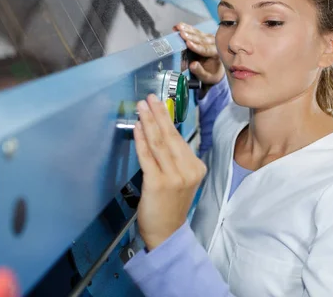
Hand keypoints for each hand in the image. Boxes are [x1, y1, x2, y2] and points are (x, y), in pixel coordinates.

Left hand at [134, 94, 206, 249]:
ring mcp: (174, 177)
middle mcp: (188, 170)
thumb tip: (161, 133)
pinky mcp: (158, 183)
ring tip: (140, 108)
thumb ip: (176, 159)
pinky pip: (147, 156)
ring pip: (159, 143)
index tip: (159, 104)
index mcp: (196, 167)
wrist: (166, 234)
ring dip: (148, 122)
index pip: (179, 139)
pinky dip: (141, 140)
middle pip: (170, 136)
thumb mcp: (181, 180)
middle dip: (158, 114)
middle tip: (149, 98)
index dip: (167, 119)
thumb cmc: (170, 206)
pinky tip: (137, 128)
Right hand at [174, 23, 224, 85]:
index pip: (206, 50)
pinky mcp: (202, 36)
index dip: (196, 47)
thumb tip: (192, 65)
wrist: (215, 69)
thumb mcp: (207, 77)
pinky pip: (194, 31)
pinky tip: (178, 26)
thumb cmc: (211, 73)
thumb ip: (200, 72)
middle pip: (201, 39)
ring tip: (178, 27)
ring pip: (198, 33)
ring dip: (187, 30)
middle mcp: (214, 44)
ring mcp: (209, 38)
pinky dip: (186, 28)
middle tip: (181, 33)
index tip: (188, 44)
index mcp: (217, 54)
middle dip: (190, 36)